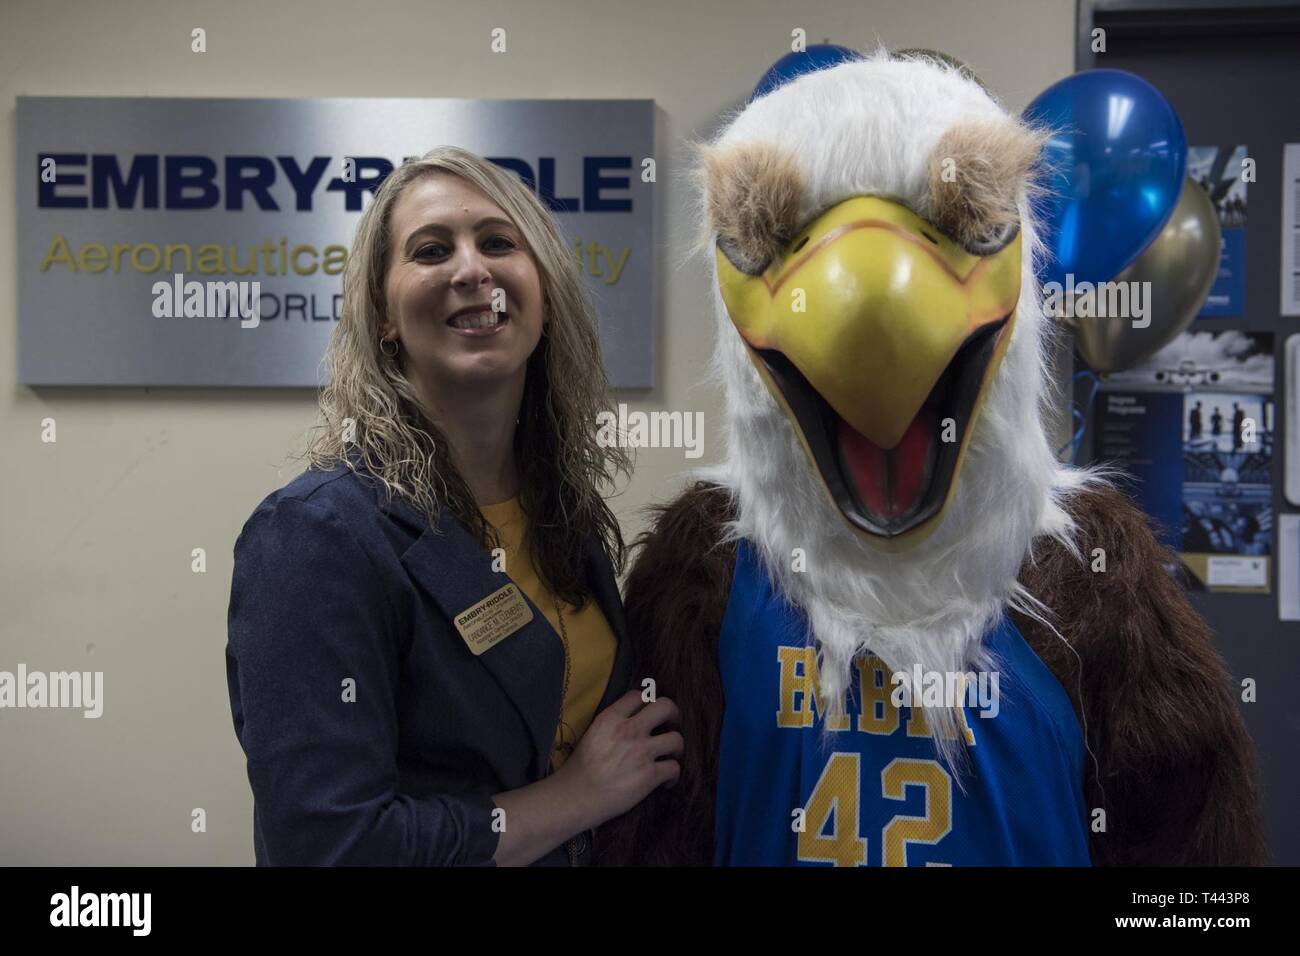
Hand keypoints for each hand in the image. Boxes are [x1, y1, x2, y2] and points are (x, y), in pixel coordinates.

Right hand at [560, 689, 682, 828]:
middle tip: (672, 724)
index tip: (651, 713)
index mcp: (611, 718)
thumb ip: (612, 723)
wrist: (576, 796)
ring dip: (677, 748)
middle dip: (673, 714)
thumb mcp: (592, 733)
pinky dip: (673, 775)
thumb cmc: (580, 769)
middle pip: (665, 707)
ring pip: (676, 739)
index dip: (648, 703)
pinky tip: (666, 781)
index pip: (639, 696)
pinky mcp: (649, 775)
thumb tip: (631, 720)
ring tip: (671, 755)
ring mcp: (641, 752)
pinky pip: (674, 768)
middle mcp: (629, 730)